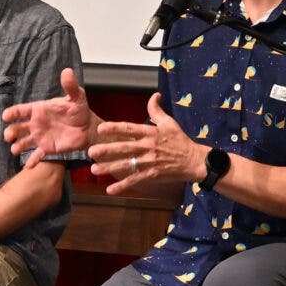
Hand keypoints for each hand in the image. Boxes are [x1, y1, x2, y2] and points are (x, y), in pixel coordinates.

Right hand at [0, 66, 96, 159]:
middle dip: (11, 132)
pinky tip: (28, 166)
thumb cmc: (79, 110)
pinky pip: (37, 155)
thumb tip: (67, 71)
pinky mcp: (47, 148)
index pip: (22, 110)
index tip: (5, 116)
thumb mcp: (76, 97)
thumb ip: (70, 86)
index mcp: (39, 109)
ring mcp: (40, 137)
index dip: (13, 113)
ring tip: (15, 150)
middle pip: (18, 127)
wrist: (88, 128)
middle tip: (9, 136)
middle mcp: (36, 123)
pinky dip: (32, 161)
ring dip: (18, 146)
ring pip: (24, 142)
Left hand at [88, 95, 205, 196]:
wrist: (194, 161)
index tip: (101, 128)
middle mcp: (148, 147)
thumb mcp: (169, 123)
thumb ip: (156, 110)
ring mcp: (150, 162)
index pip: (130, 129)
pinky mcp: (152, 174)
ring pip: (127, 165)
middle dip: (107, 150)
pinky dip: (123, 185)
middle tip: (91, 151)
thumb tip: (154, 95)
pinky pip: (135, 180)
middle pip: (125, 148)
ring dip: (110, 168)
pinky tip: (110, 190)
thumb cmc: (180, 141)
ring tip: (94, 169)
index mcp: (150, 133)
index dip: (115, 128)